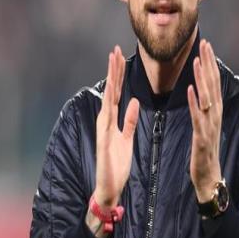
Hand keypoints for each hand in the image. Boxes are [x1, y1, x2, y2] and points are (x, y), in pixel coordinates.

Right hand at [87, 46, 138, 237]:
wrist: (110, 187)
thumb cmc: (117, 163)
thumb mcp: (128, 137)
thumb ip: (130, 120)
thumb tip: (135, 101)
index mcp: (112, 120)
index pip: (116, 92)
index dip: (118, 74)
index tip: (120, 56)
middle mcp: (105, 121)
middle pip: (111, 91)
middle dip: (113, 70)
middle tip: (115, 50)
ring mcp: (103, 129)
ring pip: (108, 99)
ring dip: (111, 81)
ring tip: (112, 62)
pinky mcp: (104, 140)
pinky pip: (109, 120)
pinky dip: (111, 105)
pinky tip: (114, 92)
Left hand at [187, 40, 222, 202]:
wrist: (209, 176)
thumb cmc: (205, 149)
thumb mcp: (206, 123)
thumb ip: (205, 105)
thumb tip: (203, 87)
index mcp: (215, 110)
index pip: (213, 81)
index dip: (210, 62)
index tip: (206, 44)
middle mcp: (216, 114)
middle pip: (213, 84)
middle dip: (208, 63)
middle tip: (204, 44)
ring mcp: (210, 125)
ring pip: (207, 97)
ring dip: (201, 78)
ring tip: (196, 61)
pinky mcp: (202, 137)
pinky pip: (198, 117)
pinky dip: (195, 103)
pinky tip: (190, 90)